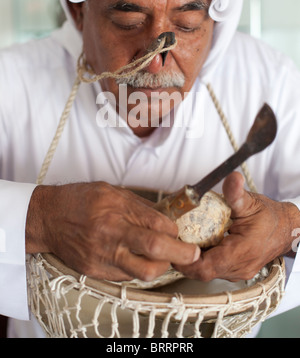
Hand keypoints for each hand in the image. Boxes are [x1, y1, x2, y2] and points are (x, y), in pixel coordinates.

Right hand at [26, 182, 199, 281]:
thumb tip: (164, 218)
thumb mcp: (110, 191)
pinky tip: (138, 259)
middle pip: (156, 248)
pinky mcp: (96, 270)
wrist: (47, 217)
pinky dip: (138, 269)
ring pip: (144, 271)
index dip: (175, 230)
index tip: (179, 232)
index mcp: (116, 208)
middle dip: (182, 252)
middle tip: (193, 253)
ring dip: (161, 266)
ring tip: (163, 258)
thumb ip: (138, 206)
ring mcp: (103, 255)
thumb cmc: (79, 200)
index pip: (158, 223)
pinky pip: (127, 276)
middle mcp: (111, 232)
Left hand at [173, 171, 299, 281]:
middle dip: (184, 257)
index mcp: (241, 253)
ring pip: (206, 272)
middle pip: (201, 272)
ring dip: (192, 258)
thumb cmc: (269, 217)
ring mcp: (237, 271)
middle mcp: (238, 268)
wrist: (287, 229)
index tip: (174, 242)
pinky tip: (197, 241)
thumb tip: (232, 178)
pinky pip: (214, 269)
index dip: (185, 259)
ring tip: (182, 238)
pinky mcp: (235, 270)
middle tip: (173, 238)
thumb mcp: (250, 202)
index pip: (205, 267)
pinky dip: (203, 257)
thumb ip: (236, 193)